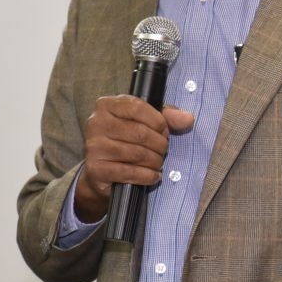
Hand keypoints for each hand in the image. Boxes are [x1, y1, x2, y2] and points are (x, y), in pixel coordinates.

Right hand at [73, 97, 194, 222]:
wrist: (101, 170)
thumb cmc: (124, 139)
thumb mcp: (143, 121)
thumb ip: (166, 116)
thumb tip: (187, 119)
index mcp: (105, 105)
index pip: (137, 108)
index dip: (157, 121)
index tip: (164, 131)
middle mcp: (95, 123)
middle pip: (139, 133)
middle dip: (159, 144)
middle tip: (163, 150)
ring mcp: (94, 147)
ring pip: (136, 154)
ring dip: (155, 161)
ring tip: (158, 162)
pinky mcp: (96, 169)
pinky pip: (129, 172)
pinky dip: (147, 176)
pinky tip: (153, 176)